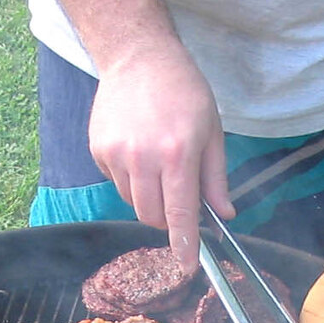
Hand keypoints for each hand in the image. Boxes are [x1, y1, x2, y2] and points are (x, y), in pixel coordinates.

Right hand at [88, 44, 234, 272]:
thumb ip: (216, 179)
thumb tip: (224, 215)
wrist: (138, 56)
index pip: (180, 214)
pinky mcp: (99, 151)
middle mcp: (143, 158)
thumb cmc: (182, 90)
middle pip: (152, 217)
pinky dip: (130, 179)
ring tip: (156, 162)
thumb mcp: (211, 131)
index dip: (184, 244)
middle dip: (167, 218)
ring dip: (148, 197)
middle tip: (176, 192)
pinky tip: (137, 149)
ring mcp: (116, 155)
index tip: (188, 266)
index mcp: (177, 154)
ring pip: (133, 204)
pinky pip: (117, 184)